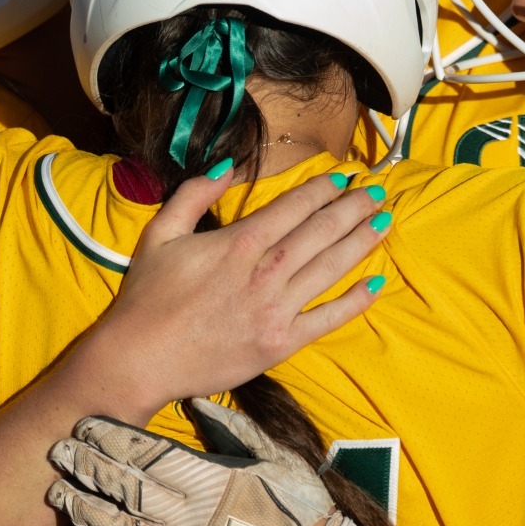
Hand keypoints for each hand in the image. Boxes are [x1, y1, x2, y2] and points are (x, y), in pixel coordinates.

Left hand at [49, 398, 405, 525]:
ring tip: (58, 495)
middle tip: (57, 451)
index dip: (110, 437)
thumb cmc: (296, 507)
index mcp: (205, 475)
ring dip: (83, 509)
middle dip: (86, 465)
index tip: (85, 424)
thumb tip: (194, 401)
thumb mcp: (274, 456)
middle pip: (121, 484)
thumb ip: (232, 428)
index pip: (145, 451)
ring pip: (113, 525)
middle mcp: (183, 510)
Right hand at [80, 165, 391, 413]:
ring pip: (331, 267)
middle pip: (321, 231)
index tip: (345, 178)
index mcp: (238, 242)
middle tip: (378, 193)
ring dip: (362, 242)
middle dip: (354, 208)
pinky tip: (375, 284)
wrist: (139, 360)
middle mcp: (265, 272)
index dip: (323, 189)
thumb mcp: (161, 233)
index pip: (294, 207)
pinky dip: (354, 301)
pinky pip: (327, 319)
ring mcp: (277, 309)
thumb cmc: (146, 297)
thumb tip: (229, 165)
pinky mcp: (281, 343)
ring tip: (385, 222)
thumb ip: (195, 193)